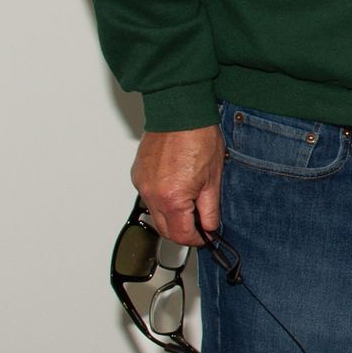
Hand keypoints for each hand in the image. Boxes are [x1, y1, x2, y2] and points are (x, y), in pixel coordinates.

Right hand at [132, 126, 225, 245]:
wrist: (180, 112)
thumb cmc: (198, 137)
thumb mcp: (213, 178)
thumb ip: (210, 209)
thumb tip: (210, 227)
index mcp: (172, 198)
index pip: (181, 234)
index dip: (196, 240)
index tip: (205, 237)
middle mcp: (152, 194)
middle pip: (164, 228)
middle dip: (183, 231)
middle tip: (200, 224)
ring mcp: (142, 184)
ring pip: (155, 213)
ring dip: (171, 215)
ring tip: (190, 202)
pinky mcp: (138, 175)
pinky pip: (148, 196)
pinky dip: (161, 199)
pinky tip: (176, 187)